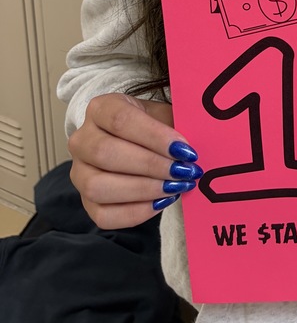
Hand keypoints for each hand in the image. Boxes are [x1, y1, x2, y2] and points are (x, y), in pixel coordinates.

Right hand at [68, 93, 201, 228]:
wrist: (138, 141)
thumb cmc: (152, 125)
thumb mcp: (163, 114)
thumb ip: (176, 124)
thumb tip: (190, 149)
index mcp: (100, 108)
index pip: (120, 120)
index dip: (154, 136)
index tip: (184, 149)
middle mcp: (81, 139)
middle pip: (106, 153)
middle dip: (151, 165)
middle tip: (183, 171)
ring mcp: (78, 173)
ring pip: (99, 187)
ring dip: (143, 190)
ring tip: (175, 187)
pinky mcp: (86, 203)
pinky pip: (104, 216)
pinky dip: (136, 212)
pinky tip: (162, 201)